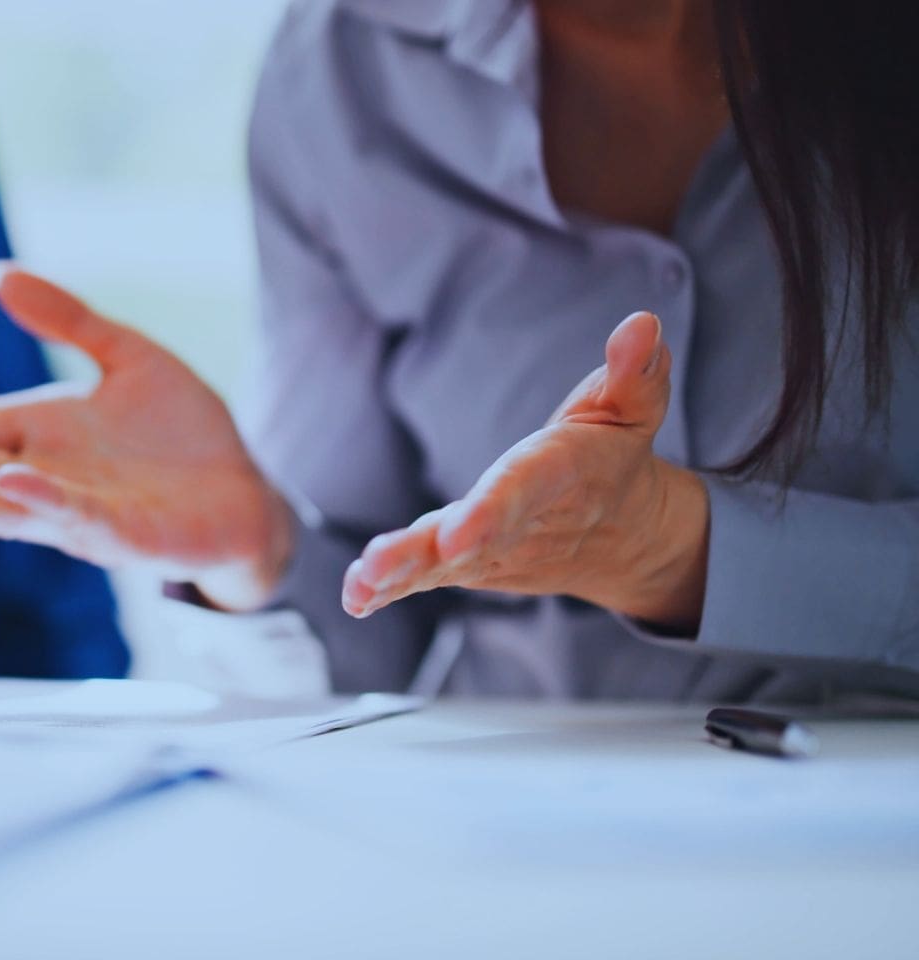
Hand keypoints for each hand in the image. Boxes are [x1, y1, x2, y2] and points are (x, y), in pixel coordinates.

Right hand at [0, 262, 291, 609]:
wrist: (248, 491)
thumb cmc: (185, 433)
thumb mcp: (124, 355)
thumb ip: (65, 318)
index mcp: (38, 430)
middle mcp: (43, 473)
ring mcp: (77, 507)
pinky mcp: (119, 532)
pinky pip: (71, 514)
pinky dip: (37, 501)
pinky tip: (7, 486)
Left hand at [342, 312, 708, 628]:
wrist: (619, 535)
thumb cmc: (610, 457)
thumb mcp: (633, 409)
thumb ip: (634, 373)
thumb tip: (641, 325)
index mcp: (559, 477)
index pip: (522, 491)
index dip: (490, 511)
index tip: (456, 534)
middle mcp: (521, 524)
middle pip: (470, 540)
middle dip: (425, 553)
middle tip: (379, 565)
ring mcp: (491, 552)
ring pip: (440, 566)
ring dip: (397, 575)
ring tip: (358, 585)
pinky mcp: (466, 566)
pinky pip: (425, 579)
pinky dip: (388, 591)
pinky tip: (354, 598)